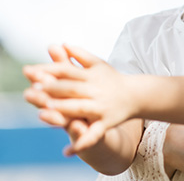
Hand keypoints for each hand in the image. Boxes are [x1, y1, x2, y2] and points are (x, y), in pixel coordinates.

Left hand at [23, 44, 137, 152]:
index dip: (50, 70)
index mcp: (91, 75)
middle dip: (54, 88)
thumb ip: (80, 55)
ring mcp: (101, 107)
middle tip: (35, 88)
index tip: (33, 71)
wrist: (137, 95)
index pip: (68, 71)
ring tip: (47, 109)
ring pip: (80, 108)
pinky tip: (67, 152)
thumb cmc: (113, 79)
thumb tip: (61, 44)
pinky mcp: (106, 123)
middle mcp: (96, 90)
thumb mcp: (99, 64)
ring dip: (64, 108)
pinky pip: (93, 134)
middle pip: (72, 88)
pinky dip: (81, 143)